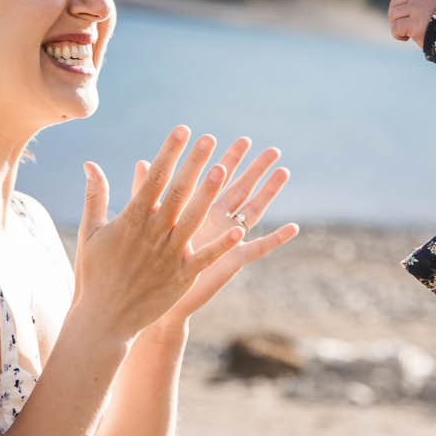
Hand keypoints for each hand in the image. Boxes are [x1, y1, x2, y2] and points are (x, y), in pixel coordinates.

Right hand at [69, 128, 238, 343]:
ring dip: (208, 195)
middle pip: (177, 193)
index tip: (182, 130)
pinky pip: (204, 258)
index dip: (169, 153)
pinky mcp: (181, 278)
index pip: (153, 179)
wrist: (103, 320)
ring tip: (224, 170)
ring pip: (193, 220)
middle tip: (209, 139)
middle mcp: (152, 235)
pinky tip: (238, 228)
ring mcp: (168, 256)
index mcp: (131, 220)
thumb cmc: (94, 274)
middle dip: (193, 164)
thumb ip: (96, 196)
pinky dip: (221, 244)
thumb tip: (90, 164)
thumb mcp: (92, 233)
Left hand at [133, 137, 299, 330]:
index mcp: (197, 209)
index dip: (231, 159)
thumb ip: (146, 192)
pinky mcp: (231, 260)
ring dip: (268, 193)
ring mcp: (227, 240)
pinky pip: (258, 248)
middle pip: (241, 189)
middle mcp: (216, 222)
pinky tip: (293, 228)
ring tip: (283, 172)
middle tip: (272, 150)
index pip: (218, 178)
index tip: (243, 140)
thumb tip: (141, 161)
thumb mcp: (145, 221)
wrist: (150, 295)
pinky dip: (276, 239)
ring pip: (253, 211)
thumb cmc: (146, 260)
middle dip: (256, 169)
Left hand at [389, 0, 435, 47]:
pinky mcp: (413, 23)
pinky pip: (395, 27)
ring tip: (405, 32)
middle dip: (396, 14)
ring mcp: (416, 9)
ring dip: (396, 25)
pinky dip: (397, 34)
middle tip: (404, 25)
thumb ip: (424, 3)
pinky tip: (406, 38)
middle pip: (395, 1)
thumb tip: (404, 10)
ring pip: (393, 14)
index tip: (403, 7)